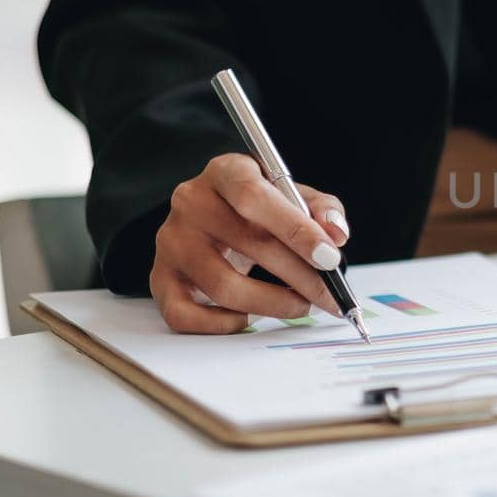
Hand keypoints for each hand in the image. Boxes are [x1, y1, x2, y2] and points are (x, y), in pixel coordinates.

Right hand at [150, 153, 351, 332]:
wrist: (211, 219)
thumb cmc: (257, 208)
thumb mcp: (291, 194)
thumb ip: (320, 209)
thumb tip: (336, 234)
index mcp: (225, 172)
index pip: (254, 197)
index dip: (295, 229)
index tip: (330, 257)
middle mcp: (190, 202)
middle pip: (247, 245)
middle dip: (300, 277)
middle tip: (329, 296)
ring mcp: (171, 242)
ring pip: (222, 286)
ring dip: (271, 304)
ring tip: (299, 305)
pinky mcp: (160, 278)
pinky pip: (186, 315)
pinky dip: (224, 324)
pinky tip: (250, 317)